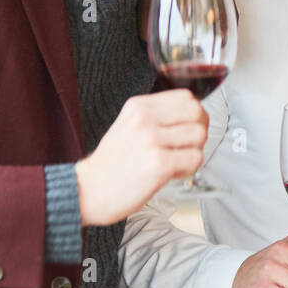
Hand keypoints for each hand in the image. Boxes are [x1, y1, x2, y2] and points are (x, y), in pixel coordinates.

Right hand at [76, 90, 208, 226]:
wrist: (88, 190)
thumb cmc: (111, 163)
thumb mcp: (128, 125)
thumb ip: (156, 116)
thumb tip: (192, 115)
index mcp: (139, 106)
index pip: (186, 97)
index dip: (195, 114)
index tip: (190, 127)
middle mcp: (145, 119)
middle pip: (197, 113)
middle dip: (199, 130)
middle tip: (188, 146)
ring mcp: (152, 140)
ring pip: (199, 136)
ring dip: (194, 151)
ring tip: (177, 161)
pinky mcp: (159, 164)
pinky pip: (195, 158)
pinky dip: (189, 168)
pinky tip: (173, 173)